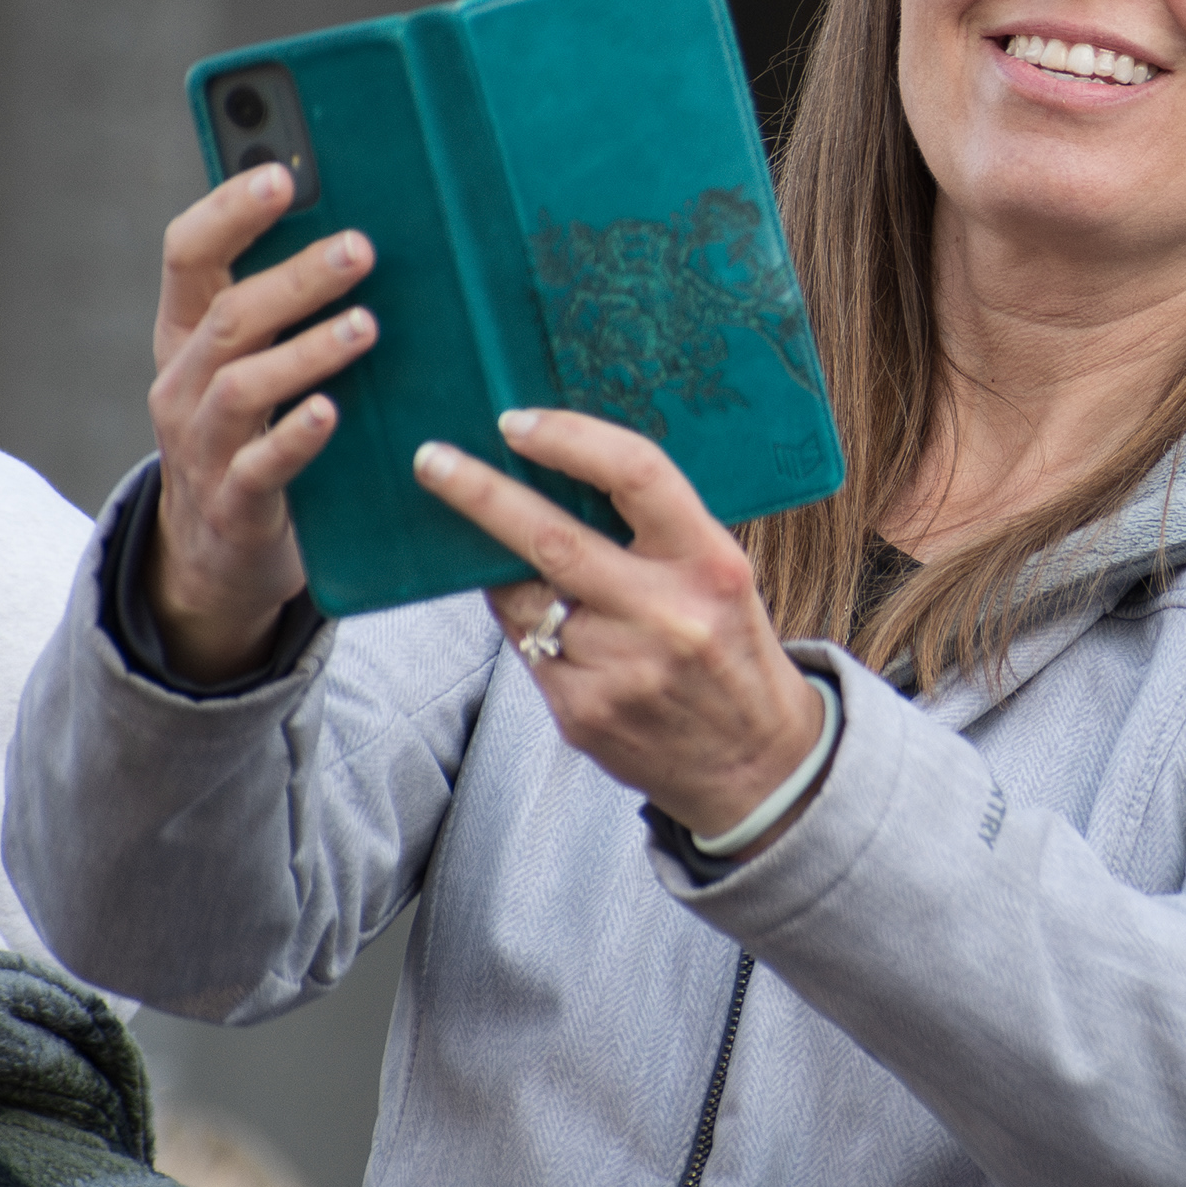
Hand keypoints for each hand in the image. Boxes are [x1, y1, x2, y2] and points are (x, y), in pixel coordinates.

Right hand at [143, 166, 379, 678]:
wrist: (219, 553)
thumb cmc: (255, 433)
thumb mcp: (257, 362)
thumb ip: (289, 303)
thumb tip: (366, 220)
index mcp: (186, 332)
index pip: (187, 254)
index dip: (228, 210)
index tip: (281, 174)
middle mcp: (182, 382)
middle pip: (228, 314)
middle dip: (295, 277)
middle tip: (362, 248)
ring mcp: (201, 445)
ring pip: (241, 385)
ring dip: (306, 351)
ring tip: (366, 326)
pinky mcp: (233, 503)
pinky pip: (260, 466)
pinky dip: (295, 436)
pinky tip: (332, 413)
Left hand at [418, 410, 825, 850]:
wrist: (753, 763)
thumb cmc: (730, 648)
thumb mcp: (719, 576)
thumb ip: (654, 533)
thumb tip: (550, 476)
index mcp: (710, 563)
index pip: (635, 475)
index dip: (568, 439)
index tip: (515, 423)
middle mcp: (666, 614)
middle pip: (551, 538)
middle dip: (480, 494)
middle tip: (432, 461)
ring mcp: (620, 668)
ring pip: (524, 598)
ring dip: (508, 575)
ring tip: (523, 572)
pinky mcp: (582, 711)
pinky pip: (527, 648)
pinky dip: (527, 629)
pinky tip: (557, 635)